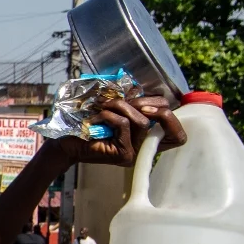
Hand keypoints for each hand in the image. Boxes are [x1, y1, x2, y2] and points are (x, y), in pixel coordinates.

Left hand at [44, 95, 186, 168]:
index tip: (153, 104)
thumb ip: (133, 103)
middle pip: (163, 117)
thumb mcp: (116, 109)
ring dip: (122, 106)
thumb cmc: (90, 124)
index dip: (172, 116)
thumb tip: (141, 89)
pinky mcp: (123, 154)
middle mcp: (146, 147)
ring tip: (104, 106)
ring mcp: (136, 153)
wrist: (67, 142)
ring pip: (141, 120)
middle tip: (124, 98)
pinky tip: (97, 118)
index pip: (177, 132)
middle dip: (144, 101)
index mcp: (148, 136)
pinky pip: (124, 125)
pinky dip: (110, 115)